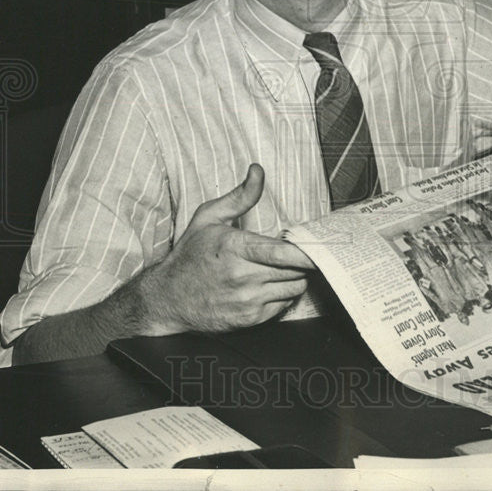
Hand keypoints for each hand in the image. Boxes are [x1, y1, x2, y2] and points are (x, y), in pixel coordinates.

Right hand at [139, 164, 315, 334]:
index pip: (284, 252)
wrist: (167, 298)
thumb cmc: (189, 255)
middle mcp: (243, 276)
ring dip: (295, 277)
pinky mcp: (250, 319)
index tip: (325, 247)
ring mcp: (247, 300)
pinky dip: (284, 294)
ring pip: (293, 288)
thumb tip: (257, 172)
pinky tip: (271, 285)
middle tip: (302, 253)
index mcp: (235, 248)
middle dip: (303, 261)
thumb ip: (239, 196)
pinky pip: (283, 305)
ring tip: (282, 268)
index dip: (308, 252)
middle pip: (295, 270)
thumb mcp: (209, 218)